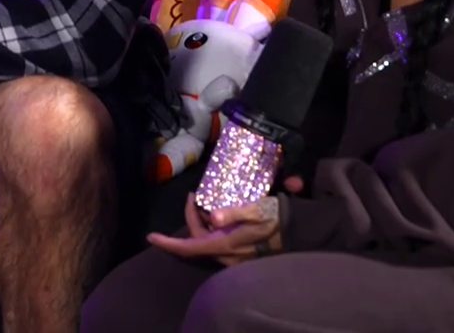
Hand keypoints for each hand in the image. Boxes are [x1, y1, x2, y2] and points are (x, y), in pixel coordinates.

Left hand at [147, 193, 283, 266]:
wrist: (302, 231)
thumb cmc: (278, 218)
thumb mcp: (256, 210)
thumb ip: (233, 213)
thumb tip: (212, 215)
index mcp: (226, 245)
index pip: (190, 248)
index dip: (168, 244)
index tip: (151, 237)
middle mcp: (228, 255)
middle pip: (197, 240)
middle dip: (190, 218)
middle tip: (193, 196)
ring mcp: (235, 256)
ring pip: (207, 241)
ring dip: (201, 223)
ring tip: (203, 201)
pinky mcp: (242, 252)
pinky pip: (218, 242)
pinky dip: (213, 228)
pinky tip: (217, 214)